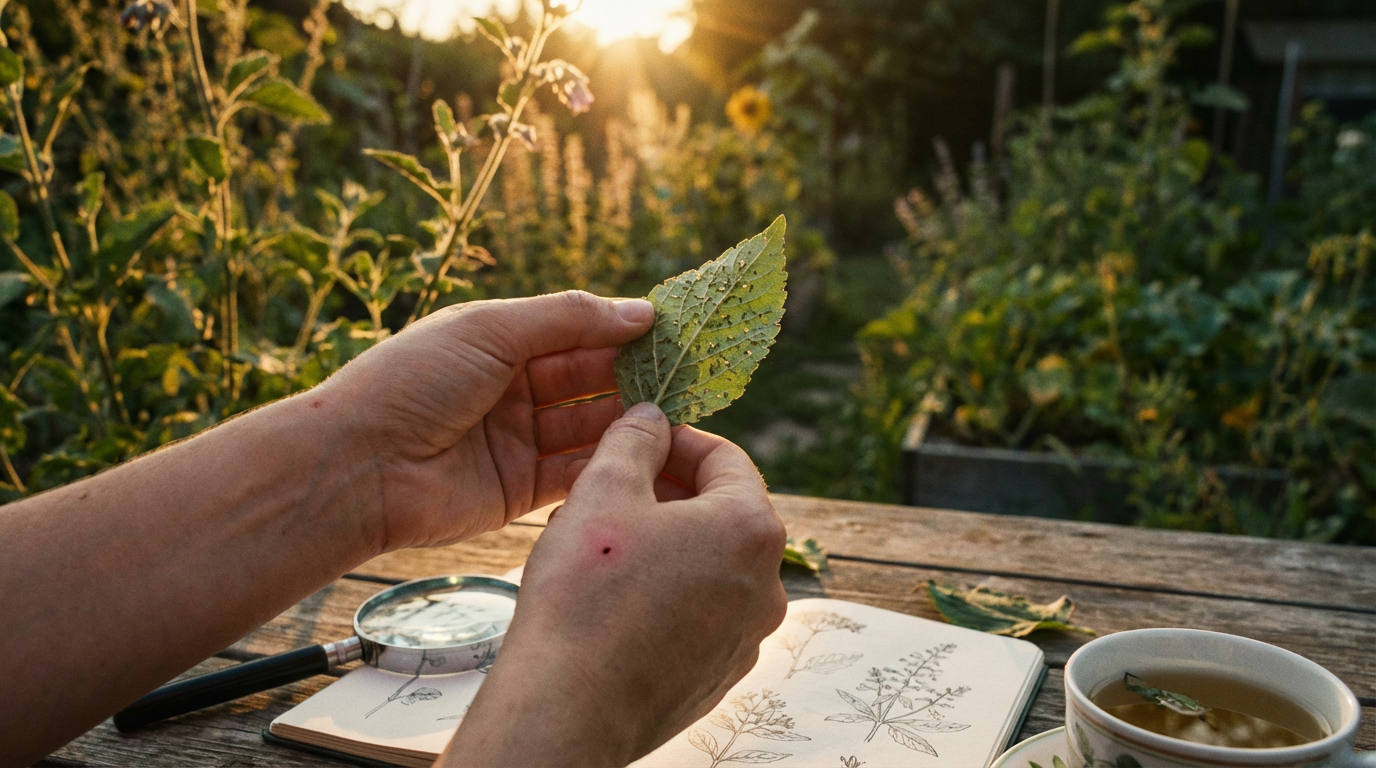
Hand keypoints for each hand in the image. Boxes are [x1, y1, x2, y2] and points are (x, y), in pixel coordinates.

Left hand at [317, 290, 653, 551]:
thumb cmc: (412, 382)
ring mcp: (516, 441)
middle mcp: (511, 390)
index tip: (673, 331)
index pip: (575, 331)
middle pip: (588, 379)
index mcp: (498, 342)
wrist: (358, 468)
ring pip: (588, 426)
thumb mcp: (490, 329)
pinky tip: (646, 453)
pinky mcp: (520, 491)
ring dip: (630, 419)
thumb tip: (640, 311)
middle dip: (635, 376)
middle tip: (689, 375)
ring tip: (678, 413)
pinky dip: (609, 462)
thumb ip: (568, 318)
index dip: (621, 330)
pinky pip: (575, 472)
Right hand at [443, 403, 787, 766]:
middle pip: (720, 512)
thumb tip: (652, 415)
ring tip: (602, 540)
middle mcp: (767, 585)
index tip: (637, 435)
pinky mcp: (719, 673)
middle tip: (610, 485)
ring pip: (707, 563)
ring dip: (663, 541)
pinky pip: (698, 611)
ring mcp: (746, 636)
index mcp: (751, 530)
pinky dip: (665, 590)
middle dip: (666, 491)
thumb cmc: (586, 596)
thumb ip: (634, 440)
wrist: (567, 710)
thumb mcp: (604, 490)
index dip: (676, 437)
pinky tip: (614, 594)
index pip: (725, 457)